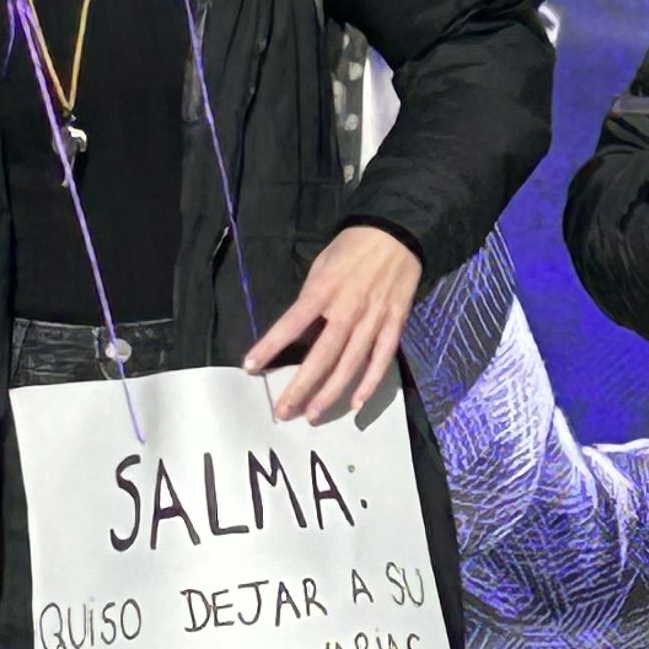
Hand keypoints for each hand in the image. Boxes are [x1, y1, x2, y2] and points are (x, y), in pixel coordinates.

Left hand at [246, 222, 422, 425]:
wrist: (397, 234)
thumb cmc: (352, 246)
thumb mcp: (322, 263)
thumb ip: (312, 296)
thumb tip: (302, 327)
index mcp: (323, 290)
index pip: (291, 324)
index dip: (270, 347)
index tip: (251, 367)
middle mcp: (347, 309)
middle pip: (321, 356)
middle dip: (300, 386)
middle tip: (283, 412)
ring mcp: (373, 320)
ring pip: (350, 365)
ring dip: (330, 393)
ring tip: (312, 414)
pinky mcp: (394, 325)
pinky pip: (381, 360)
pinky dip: (369, 383)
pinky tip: (355, 404)